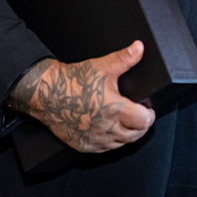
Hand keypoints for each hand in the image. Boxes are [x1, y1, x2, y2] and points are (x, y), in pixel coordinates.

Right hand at [6, 41, 156, 152]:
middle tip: (138, 115)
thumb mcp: (102, 66)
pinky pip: (105, 149)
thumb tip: (139, 48)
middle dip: (140, 125)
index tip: (147, 108)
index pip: (145, 121)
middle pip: (136, 135)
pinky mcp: (85, 146)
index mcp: (115, 109)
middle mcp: (107, 128)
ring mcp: (96, 140)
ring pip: (121, 144)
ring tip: (124, 121)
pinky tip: (108, 129)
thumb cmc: (73, 82)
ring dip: (126, 134)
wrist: (46, 94)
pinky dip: (110, 141)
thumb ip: (125, 58)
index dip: (149, 115)